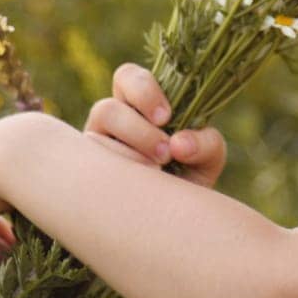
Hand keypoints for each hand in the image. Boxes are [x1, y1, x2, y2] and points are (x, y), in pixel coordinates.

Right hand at [83, 63, 226, 188]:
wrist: (176, 219)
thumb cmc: (190, 176)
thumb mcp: (208, 157)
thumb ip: (205, 142)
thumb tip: (178, 144)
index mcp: (138, 105)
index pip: (128, 77)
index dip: (144, 90)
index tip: (166, 117)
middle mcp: (112, 123)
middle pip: (105, 107)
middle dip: (136, 126)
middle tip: (165, 149)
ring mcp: (96, 151)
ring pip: (98, 144)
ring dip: (132, 153)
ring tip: (160, 170)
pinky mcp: (89, 178)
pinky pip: (96, 170)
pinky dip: (125, 174)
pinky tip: (143, 188)